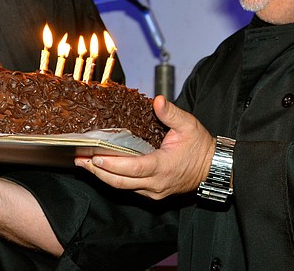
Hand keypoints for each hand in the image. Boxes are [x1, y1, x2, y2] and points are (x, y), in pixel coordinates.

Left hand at [74, 96, 215, 198]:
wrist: (213, 168)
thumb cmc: (201, 147)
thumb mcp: (189, 125)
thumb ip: (171, 113)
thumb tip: (157, 100)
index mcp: (164, 166)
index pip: (134, 168)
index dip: (113, 165)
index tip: (95, 158)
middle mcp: (157, 183)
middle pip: (121, 183)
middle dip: (98, 172)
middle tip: (79, 160)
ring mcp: (154, 191)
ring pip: (123, 187)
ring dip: (103, 176)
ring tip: (84, 164)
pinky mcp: (153, 193)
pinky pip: (130, 188)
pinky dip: (114, 179)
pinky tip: (102, 169)